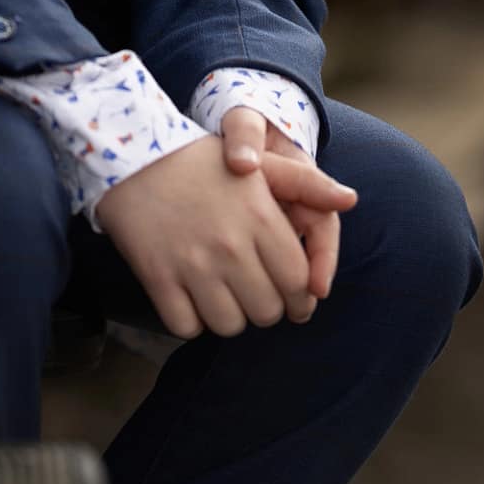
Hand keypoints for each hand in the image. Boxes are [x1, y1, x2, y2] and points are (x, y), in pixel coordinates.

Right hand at [94, 131, 356, 339]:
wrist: (131, 156)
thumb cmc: (201, 162)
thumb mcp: (257, 166)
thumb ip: (306, 186)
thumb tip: (351, 200)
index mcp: (260, 217)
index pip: (298, 282)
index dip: (300, 298)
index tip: (293, 298)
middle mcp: (231, 245)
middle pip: (268, 311)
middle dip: (266, 307)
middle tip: (256, 294)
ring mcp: (192, 264)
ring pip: (230, 325)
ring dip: (230, 316)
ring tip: (224, 295)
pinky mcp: (158, 278)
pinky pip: (187, 327)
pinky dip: (192, 320)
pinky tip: (191, 298)